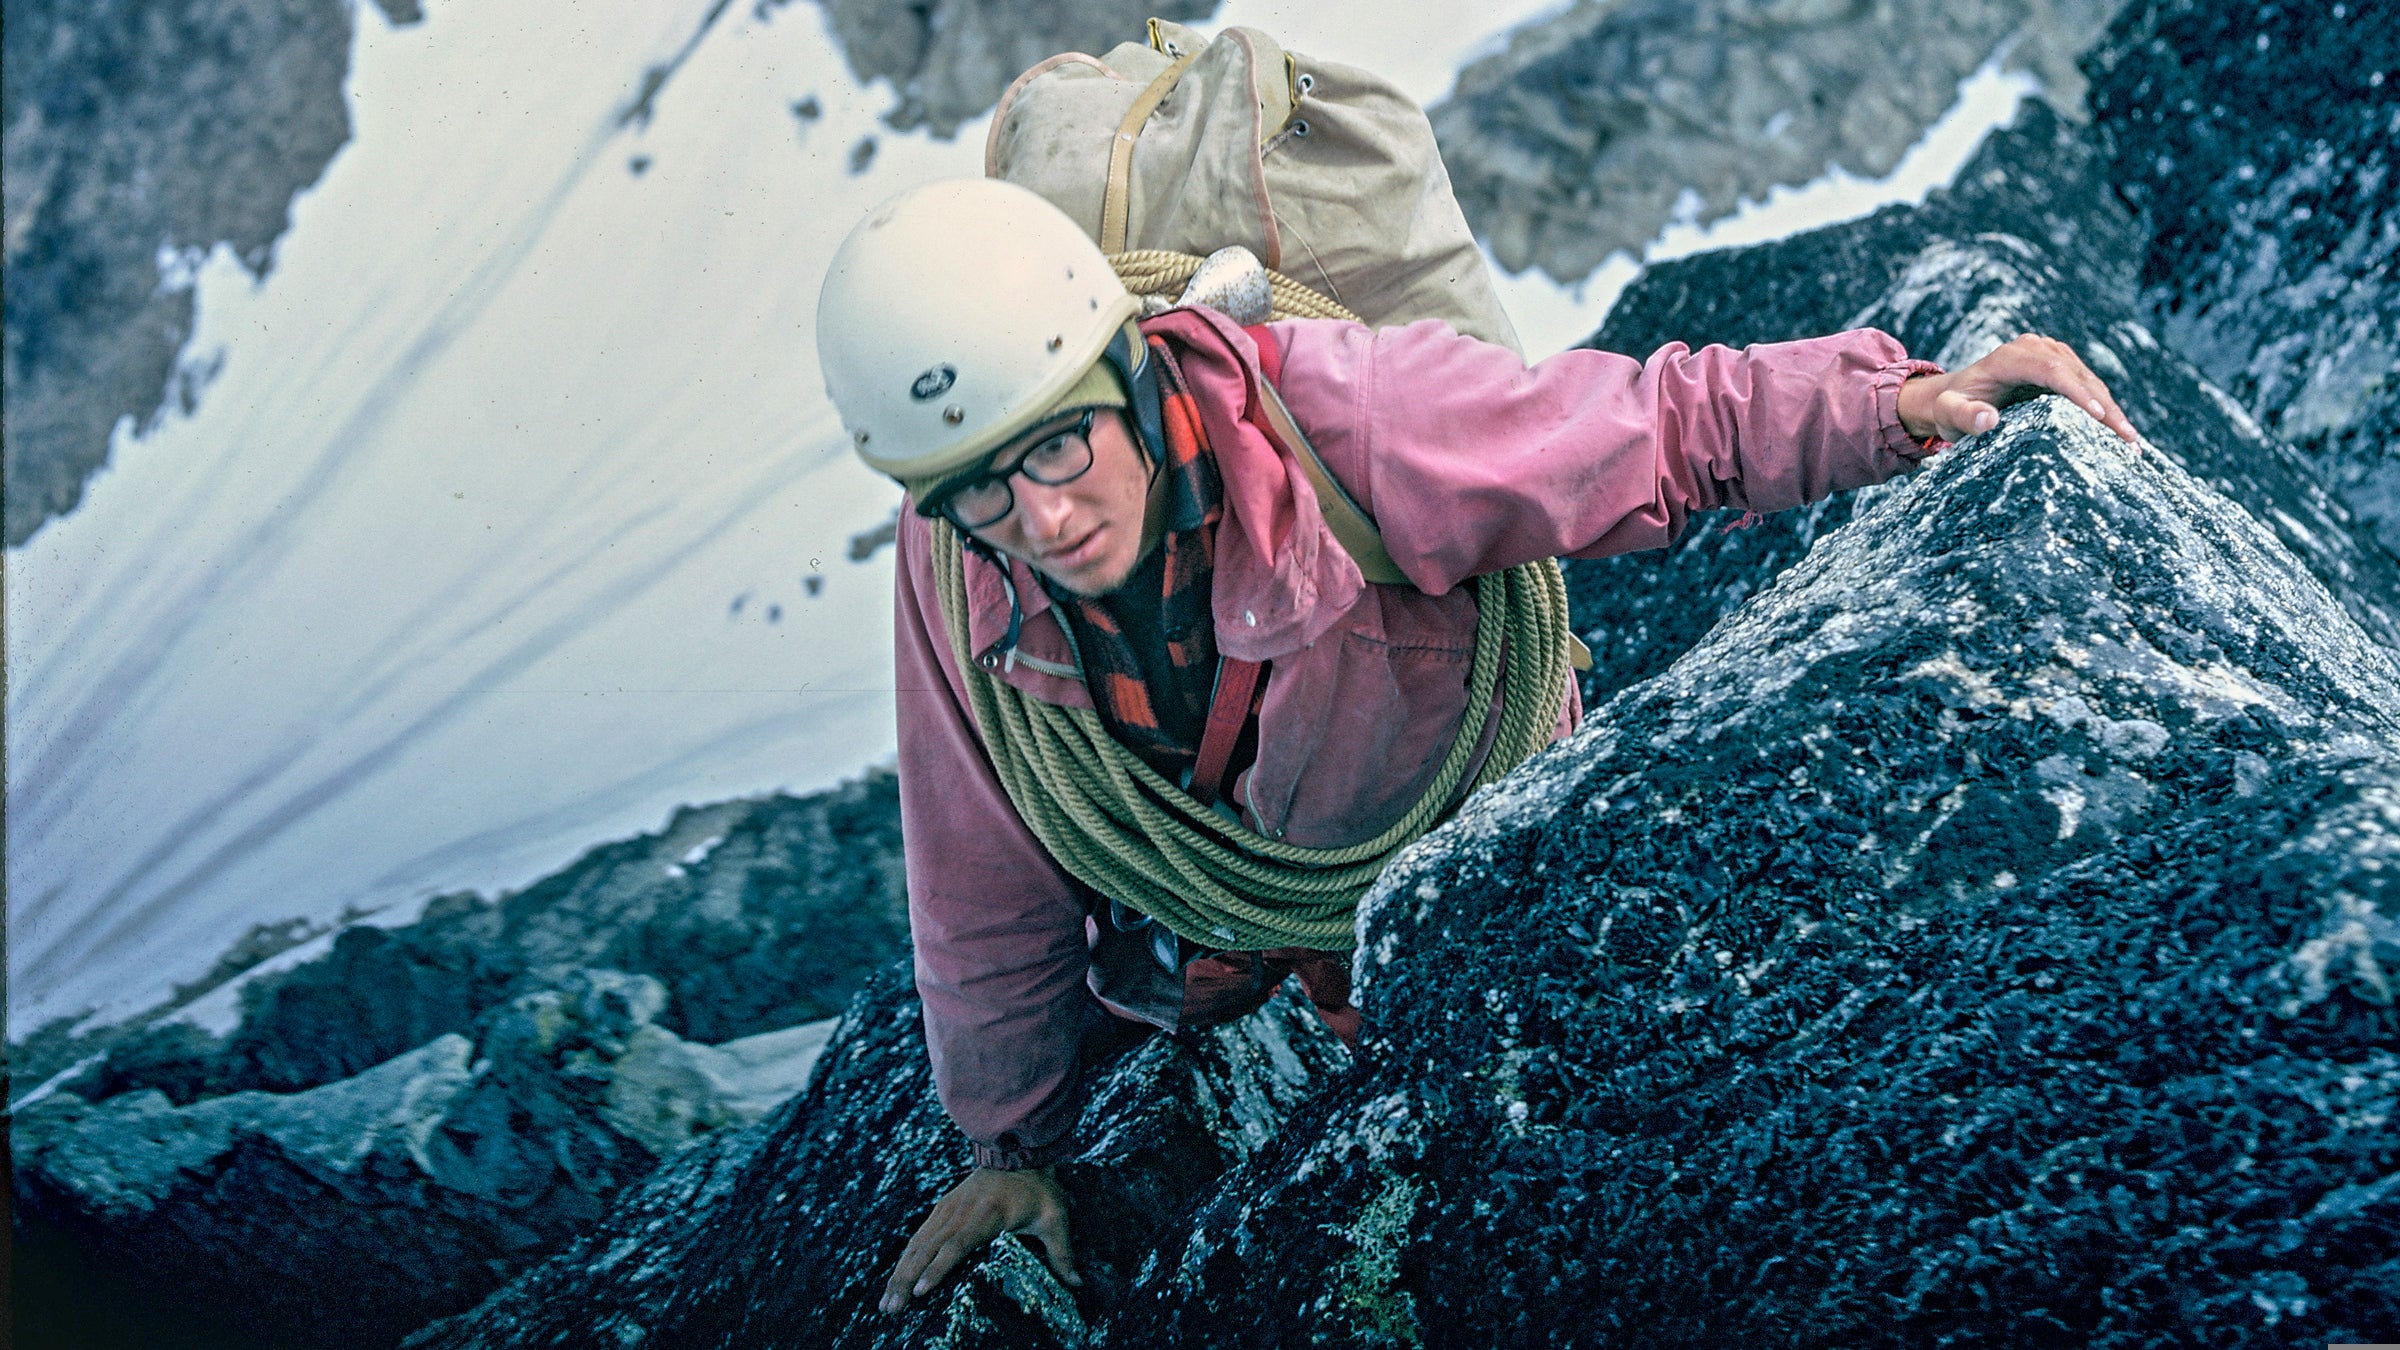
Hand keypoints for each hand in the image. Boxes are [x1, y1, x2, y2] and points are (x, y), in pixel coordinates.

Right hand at [879, 1165, 1080, 1315]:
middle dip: (906, 1279)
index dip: (939, 1268)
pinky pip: (918, 1237)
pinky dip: (904, 1259)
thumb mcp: (1054, 1217)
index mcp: (987, 1214)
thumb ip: (1062, 1252)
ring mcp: (947, 1210)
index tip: (921, 1291)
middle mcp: (960, 1212)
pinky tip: (894, 1280)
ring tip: (886, 1304)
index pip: (958, 1244)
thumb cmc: (1038, 1188)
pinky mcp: (941, 1210)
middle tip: (892, 1309)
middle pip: (927, 1249)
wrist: (1018, 1151)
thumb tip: (1077, 1283)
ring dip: (899, 1273)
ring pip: (917, 1245)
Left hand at [1897, 333, 2139, 444]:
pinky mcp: (2062, 369)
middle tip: (2127, 440)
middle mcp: (2036, 350)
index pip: (2051, 370)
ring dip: (2113, 412)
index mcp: (2011, 356)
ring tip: (2132, 445)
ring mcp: (2052, 357)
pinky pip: (2089, 389)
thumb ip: (1964, 416)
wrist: (1954, 395)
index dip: (2077, 392)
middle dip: (2106, 408)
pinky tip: (2122, 436)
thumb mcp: (1948, 413)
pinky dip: (2106, 411)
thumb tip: (1988, 420)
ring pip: (2090, 383)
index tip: (2098, 416)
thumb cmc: (1950, 406)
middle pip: (2079, 376)